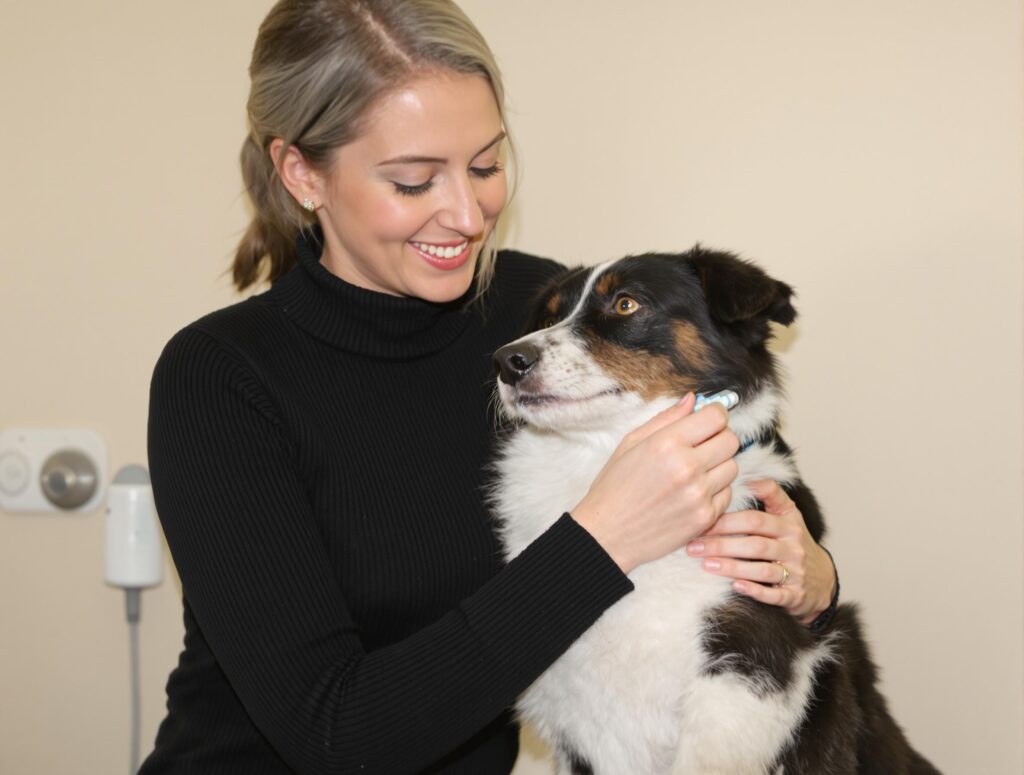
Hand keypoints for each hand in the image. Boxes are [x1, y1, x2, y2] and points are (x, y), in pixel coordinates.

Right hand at [572, 394, 739, 574]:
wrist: (607, 534)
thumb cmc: (614, 487)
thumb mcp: (630, 444)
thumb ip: (665, 419)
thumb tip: (692, 399)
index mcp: (667, 443)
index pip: (716, 417)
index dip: (714, 415)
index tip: (707, 421)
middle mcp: (687, 467)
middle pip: (731, 440)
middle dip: (718, 439)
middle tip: (700, 447)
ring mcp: (699, 494)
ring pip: (733, 467)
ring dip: (717, 466)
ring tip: (692, 474)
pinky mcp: (705, 517)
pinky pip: (727, 494)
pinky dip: (714, 492)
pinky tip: (691, 494)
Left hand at [685, 479, 835, 623]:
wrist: (821, 579)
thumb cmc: (794, 542)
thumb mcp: (789, 514)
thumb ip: (771, 493)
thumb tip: (746, 476)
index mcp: (789, 524)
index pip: (756, 520)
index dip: (728, 520)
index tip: (703, 520)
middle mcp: (793, 547)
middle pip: (755, 544)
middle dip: (722, 544)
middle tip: (694, 546)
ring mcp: (796, 572)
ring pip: (762, 570)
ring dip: (732, 567)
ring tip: (705, 564)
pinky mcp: (795, 595)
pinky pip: (774, 595)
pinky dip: (755, 591)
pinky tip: (735, 586)